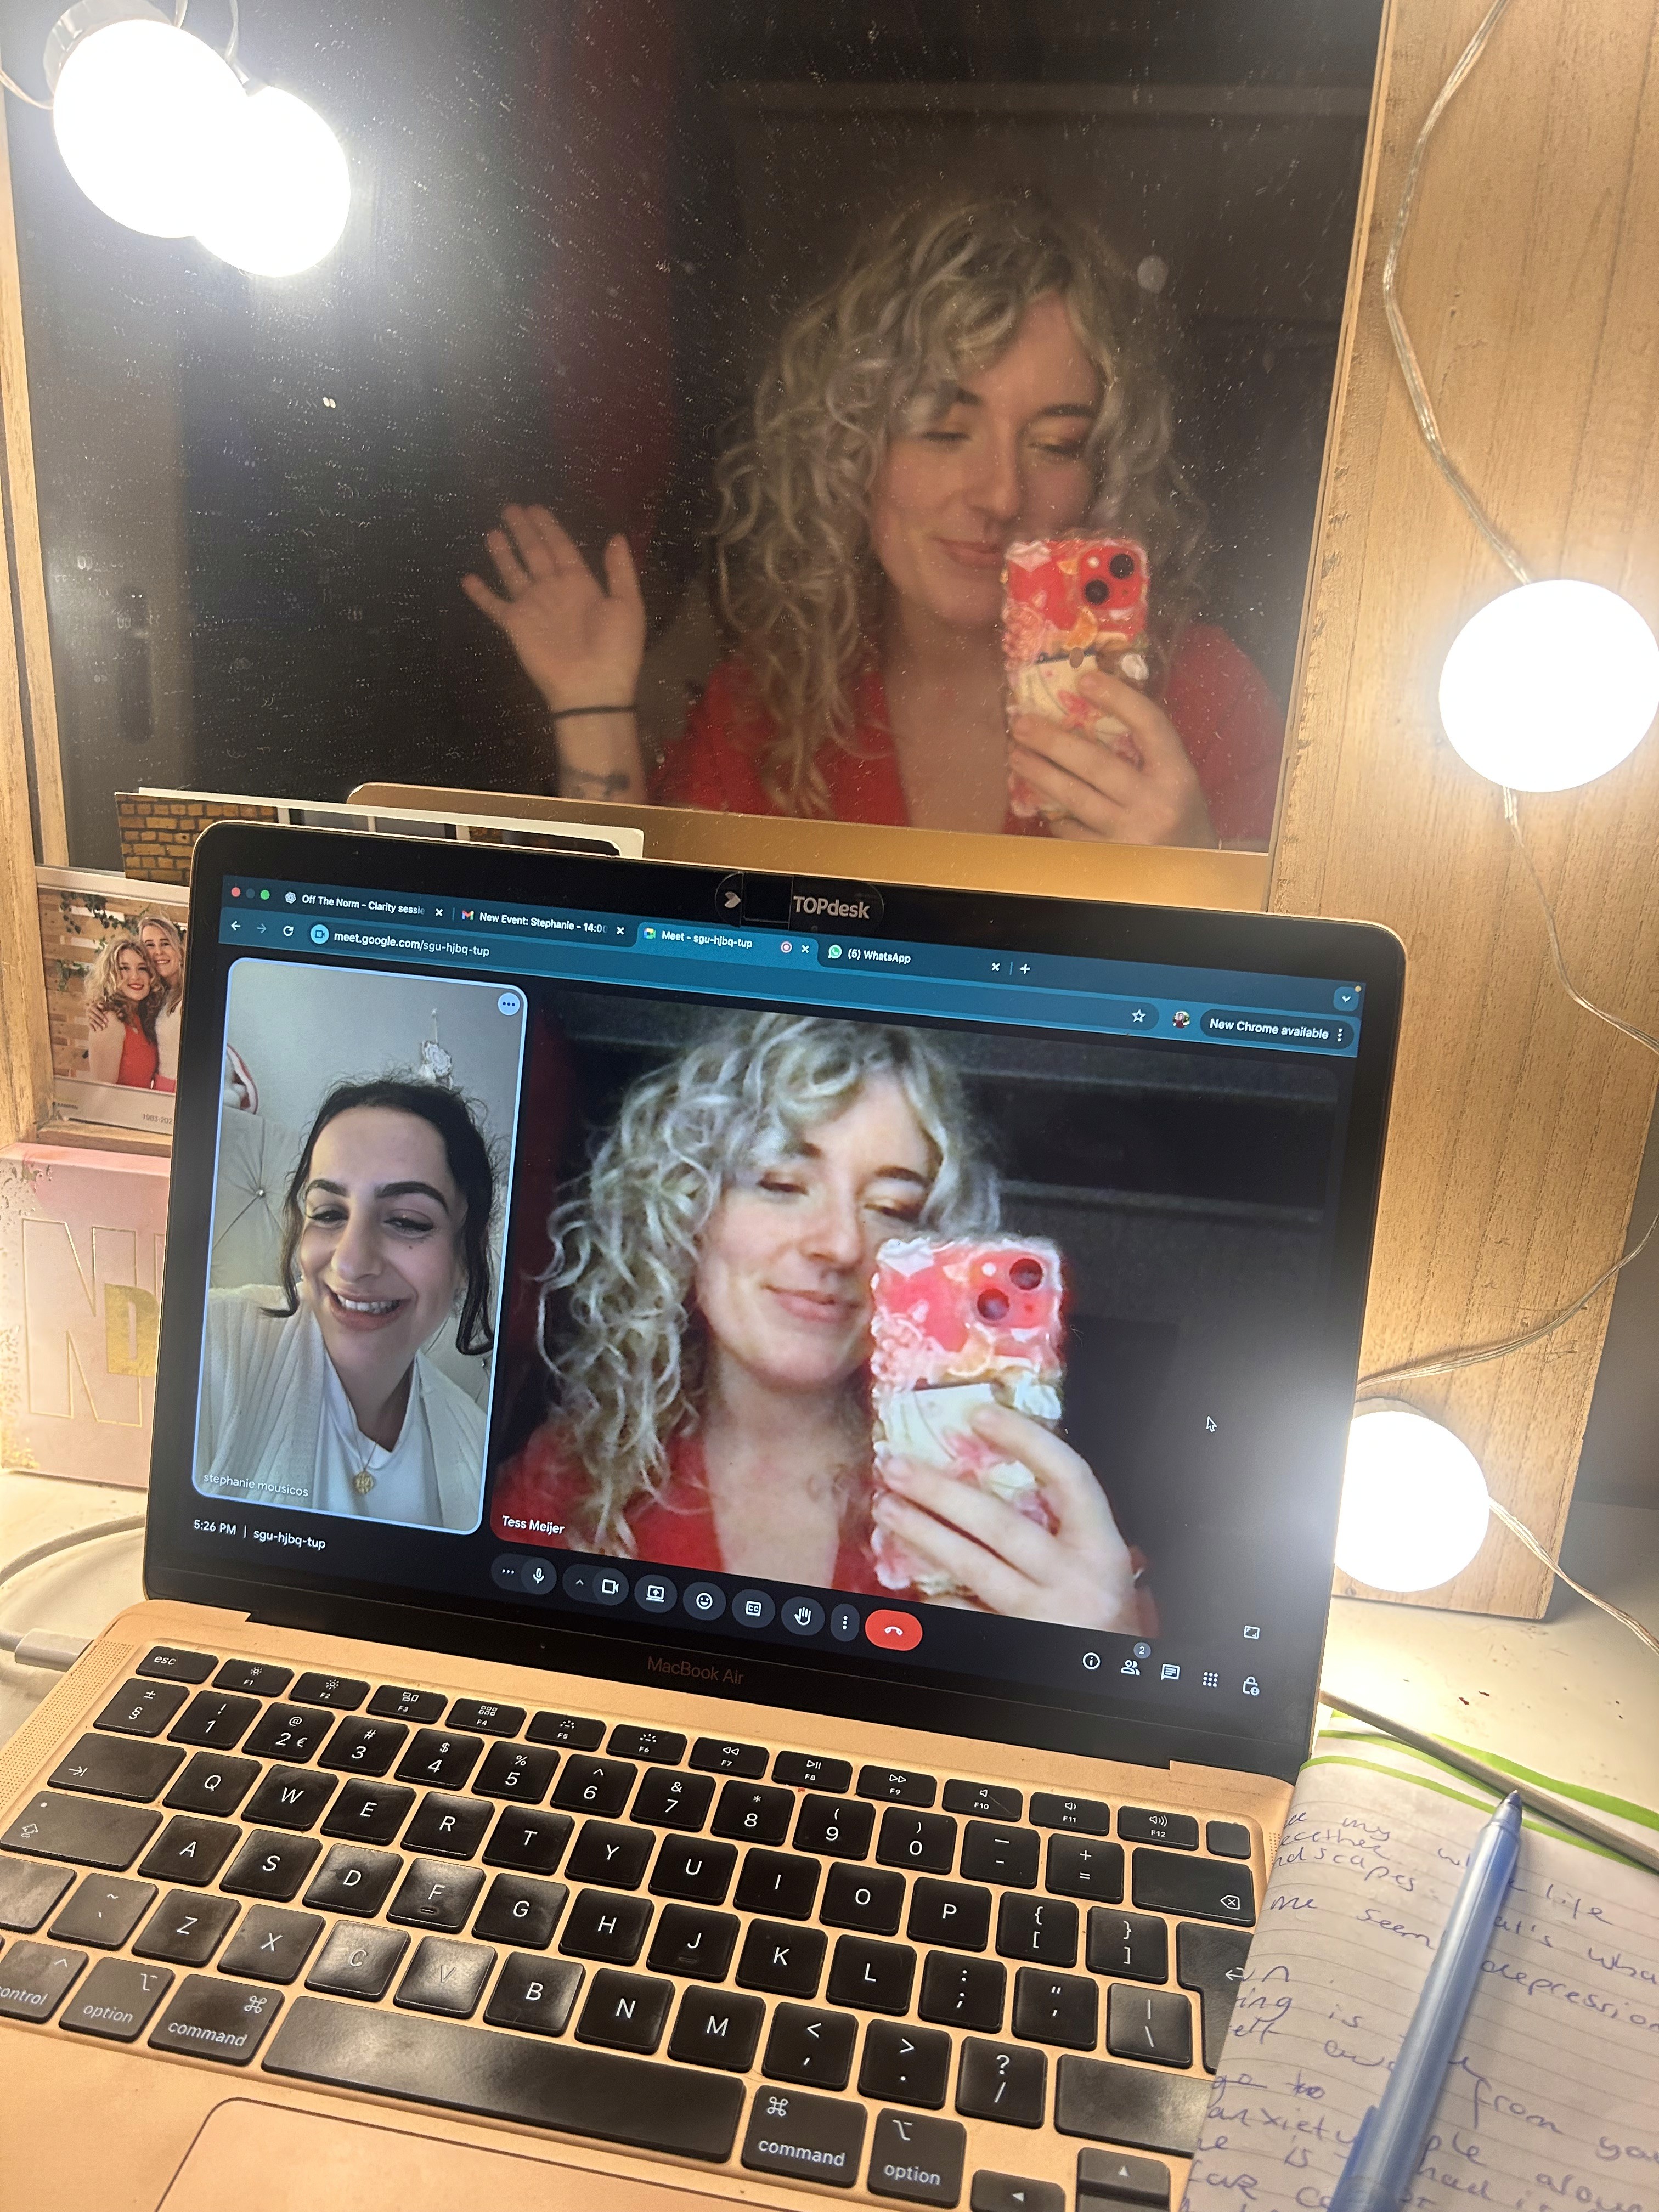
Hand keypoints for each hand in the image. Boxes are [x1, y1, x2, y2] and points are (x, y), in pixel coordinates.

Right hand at [86, 1005, 110, 1032]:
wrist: (96, 1006)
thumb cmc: (102, 1006)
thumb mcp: (102, 1004)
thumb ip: (102, 1005)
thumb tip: (99, 1004)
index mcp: (92, 1006)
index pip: (97, 1012)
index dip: (101, 1016)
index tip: (107, 1021)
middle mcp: (89, 1011)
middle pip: (94, 1017)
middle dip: (99, 1021)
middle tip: (105, 1026)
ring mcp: (88, 1016)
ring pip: (91, 1021)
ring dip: (96, 1025)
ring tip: (101, 1029)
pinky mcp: (87, 1020)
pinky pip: (88, 1024)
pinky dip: (91, 1027)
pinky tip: (94, 1030)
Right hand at [462, 504, 645, 714]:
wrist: (592, 687)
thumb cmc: (615, 648)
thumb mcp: (627, 605)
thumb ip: (619, 570)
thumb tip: (616, 536)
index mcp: (582, 584)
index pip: (562, 547)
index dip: (549, 527)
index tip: (536, 508)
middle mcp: (554, 591)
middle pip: (535, 552)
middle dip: (524, 530)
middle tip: (510, 508)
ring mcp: (533, 607)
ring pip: (514, 572)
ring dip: (503, 553)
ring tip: (492, 531)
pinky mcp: (515, 625)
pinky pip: (494, 605)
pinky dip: (481, 594)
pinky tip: (467, 578)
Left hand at [873, 1404, 1142, 1630]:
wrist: (1117, 1680)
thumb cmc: (1106, 1612)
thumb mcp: (1099, 1562)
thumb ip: (1064, 1524)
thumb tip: (996, 1464)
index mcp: (1102, 1547)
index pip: (1069, 1477)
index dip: (1026, 1440)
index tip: (979, 1415)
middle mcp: (1075, 1580)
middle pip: (1000, 1524)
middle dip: (941, 1491)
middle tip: (895, 1466)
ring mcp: (1043, 1617)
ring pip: (973, 1567)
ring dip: (924, 1533)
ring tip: (887, 1509)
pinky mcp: (1017, 1646)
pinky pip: (965, 1617)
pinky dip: (938, 1598)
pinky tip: (912, 1584)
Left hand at [1008, 665, 1215, 846]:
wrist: (1189, 876)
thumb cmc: (1178, 818)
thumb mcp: (1176, 781)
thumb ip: (1146, 752)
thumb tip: (1092, 709)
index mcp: (1178, 776)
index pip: (1149, 725)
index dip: (1118, 698)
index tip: (1084, 679)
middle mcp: (1155, 804)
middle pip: (1096, 764)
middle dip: (1054, 741)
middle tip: (1022, 724)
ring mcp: (1130, 835)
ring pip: (1076, 798)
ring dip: (1041, 774)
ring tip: (1017, 757)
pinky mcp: (1109, 860)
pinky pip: (1072, 832)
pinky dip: (1055, 816)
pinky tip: (1040, 802)